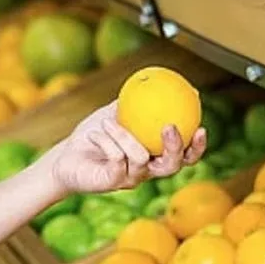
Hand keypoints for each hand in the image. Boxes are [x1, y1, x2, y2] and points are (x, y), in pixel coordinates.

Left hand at [48, 102, 206, 196]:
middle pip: (172, 166)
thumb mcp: (115, 114)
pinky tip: (97, 131)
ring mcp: (128, 179)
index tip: (201, 127)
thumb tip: (160, 81)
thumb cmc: (92, 136)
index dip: (196, 148)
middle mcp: (144, 171)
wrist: (64, 157)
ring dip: (124, 135)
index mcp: (152, 157)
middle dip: (175, 148)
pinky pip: (117, 159)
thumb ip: (136, 102)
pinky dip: (107, 140)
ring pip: (140, 157)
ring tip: (107, 122)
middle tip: (169, 127)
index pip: (183, 157)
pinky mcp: (110, 182)